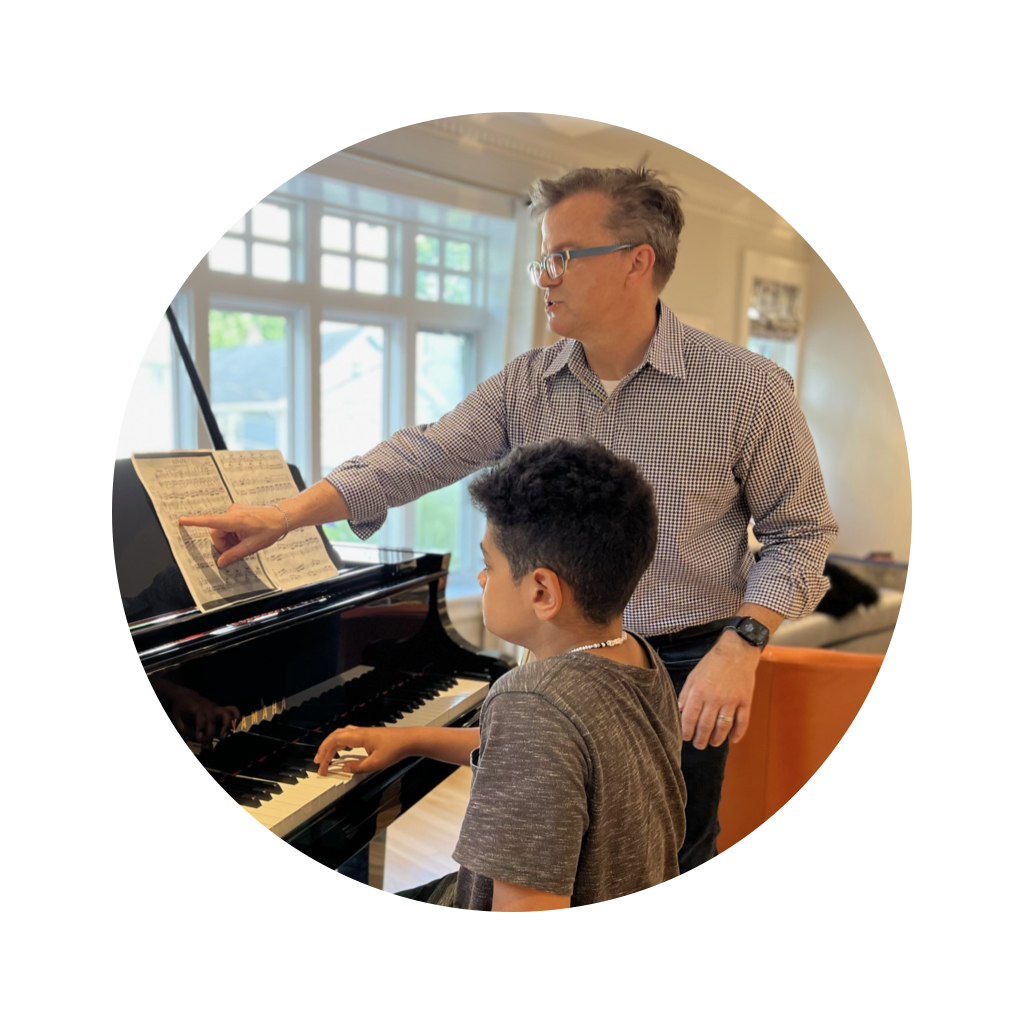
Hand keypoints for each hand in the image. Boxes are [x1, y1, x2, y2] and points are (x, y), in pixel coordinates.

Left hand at [161, 683, 239, 745]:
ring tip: (223, 738)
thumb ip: (186, 732)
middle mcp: (208, 708)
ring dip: (228, 725)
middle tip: (208, 746)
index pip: (201, 719)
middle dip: (212, 733)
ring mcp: (216, 708)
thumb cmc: (180, 711)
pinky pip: (233, 710)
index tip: (200, 740)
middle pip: (213, 719)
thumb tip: (199, 741)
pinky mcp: (221, 709)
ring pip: (227, 713)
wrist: (185, 697)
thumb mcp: (177, 722)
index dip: (201, 730)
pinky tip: (233, 728)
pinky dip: (236, 718)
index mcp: (196, 709)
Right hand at [178, 503, 287, 567]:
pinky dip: (232, 533)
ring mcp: (234, 510)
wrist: (281, 517)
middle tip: (237, 549)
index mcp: (234, 520)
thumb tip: (220, 562)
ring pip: (221, 530)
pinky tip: (244, 535)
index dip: (194, 522)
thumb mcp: (251, 546)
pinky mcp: (236, 511)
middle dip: (223, 543)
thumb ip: (234, 555)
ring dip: (229, 539)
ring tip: (244, 541)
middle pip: (216, 532)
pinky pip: (227, 525)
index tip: (181, 520)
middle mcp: (232, 512)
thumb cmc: (269, 529)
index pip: (210, 521)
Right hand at [313, 726, 412, 776]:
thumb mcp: (375, 763)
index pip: (334, 742)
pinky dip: (340, 743)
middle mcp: (359, 732)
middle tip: (318, 762)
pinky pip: (349, 736)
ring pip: (341, 735)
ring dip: (332, 745)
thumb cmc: (395, 749)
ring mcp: (364, 733)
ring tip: (326, 756)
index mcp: (358, 737)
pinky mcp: (369, 735)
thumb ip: (358, 767)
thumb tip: (344, 768)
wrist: (409, 740)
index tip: (321, 766)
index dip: (324, 753)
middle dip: (324, 749)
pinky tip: (342, 751)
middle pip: (335, 736)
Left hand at [677, 632, 759, 747]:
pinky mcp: (745, 701)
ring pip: (723, 727)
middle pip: (705, 726)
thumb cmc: (712, 663)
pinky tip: (733, 740)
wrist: (737, 651)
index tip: (685, 737)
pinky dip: (738, 733)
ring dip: (717, 739)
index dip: (686, 731)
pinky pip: (742, 722)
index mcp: (699, 692)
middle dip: (700, 739)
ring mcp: (731, 701)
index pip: (689, 717)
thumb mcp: (693, 675)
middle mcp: (715, 698)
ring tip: (712, 743)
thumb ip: (685, 693)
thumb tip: (679, 710)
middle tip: (698, 745)